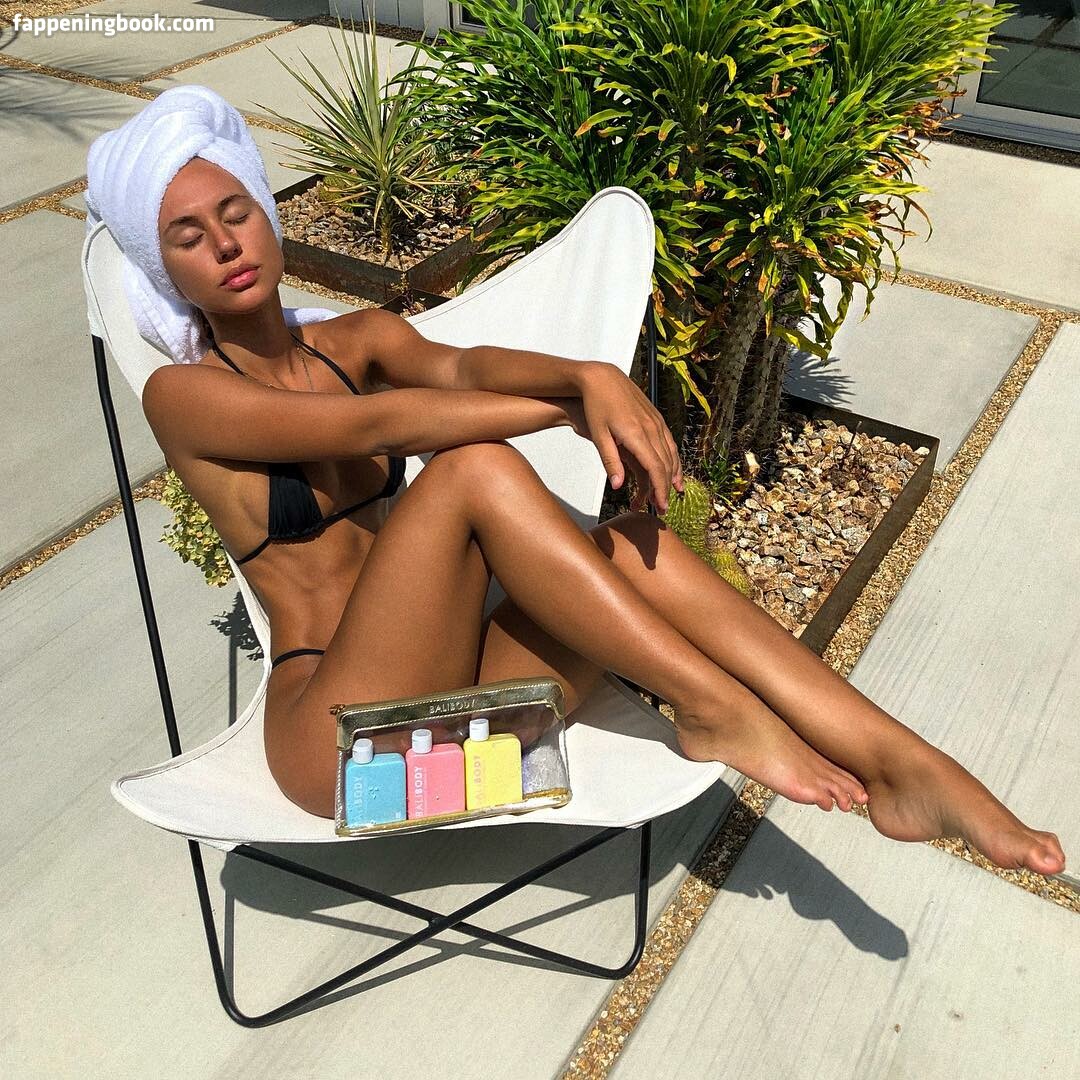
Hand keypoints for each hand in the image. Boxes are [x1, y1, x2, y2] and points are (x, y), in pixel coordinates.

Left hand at [575, 362, 683, 514]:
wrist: (601, 377)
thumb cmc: (596, 405)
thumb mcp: (599, 435)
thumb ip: (610, 461)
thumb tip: (618, 487)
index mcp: (636, 434)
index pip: (654, 468)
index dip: (659, 489)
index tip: (660, 505)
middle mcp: (651, 427)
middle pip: (665, 464)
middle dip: (666, 487)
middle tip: (663, 507)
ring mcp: (656, 421)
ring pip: (671, 453)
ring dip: (673, 474)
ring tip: (673, 491)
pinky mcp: (656, 417)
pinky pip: (669, 441)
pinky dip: (673, 458)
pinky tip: (672, 468)